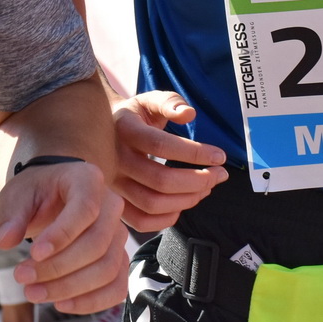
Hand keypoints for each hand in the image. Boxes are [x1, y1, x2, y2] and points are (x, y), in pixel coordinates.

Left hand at [0, 160, 126, 313]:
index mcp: (88, 180)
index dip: (62, 235)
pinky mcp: (118, 260)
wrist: (51, 197)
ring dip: (70, 288)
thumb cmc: (35, 193)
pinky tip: (61, 304)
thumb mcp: (17, 196)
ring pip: (107, 269)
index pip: (85, 209)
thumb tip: (5, 240)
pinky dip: (92, 301)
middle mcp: (111, 206)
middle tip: (22, 277)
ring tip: (33, 293)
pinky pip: (117, 287)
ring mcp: (118, 234)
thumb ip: (11, 216)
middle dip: (58, 268)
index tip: (33, 253)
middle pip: (97, 244)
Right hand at [110, 91, 227, 231]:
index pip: (160, 146)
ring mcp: (113, 184)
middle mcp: (115, 160)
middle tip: (220, 174)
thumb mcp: (149, 100)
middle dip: (198, 180)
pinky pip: (141, 221)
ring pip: (152, 203)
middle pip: (160, 180)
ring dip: (187, 200)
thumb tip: (189, 114)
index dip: (194, 153)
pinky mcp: (116, 202)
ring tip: (206, 188)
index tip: (220, 156)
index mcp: (124, 130)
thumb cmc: (135, 116)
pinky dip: (167, 219)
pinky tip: (183, 203)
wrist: (102, 131)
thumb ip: (170, 102)